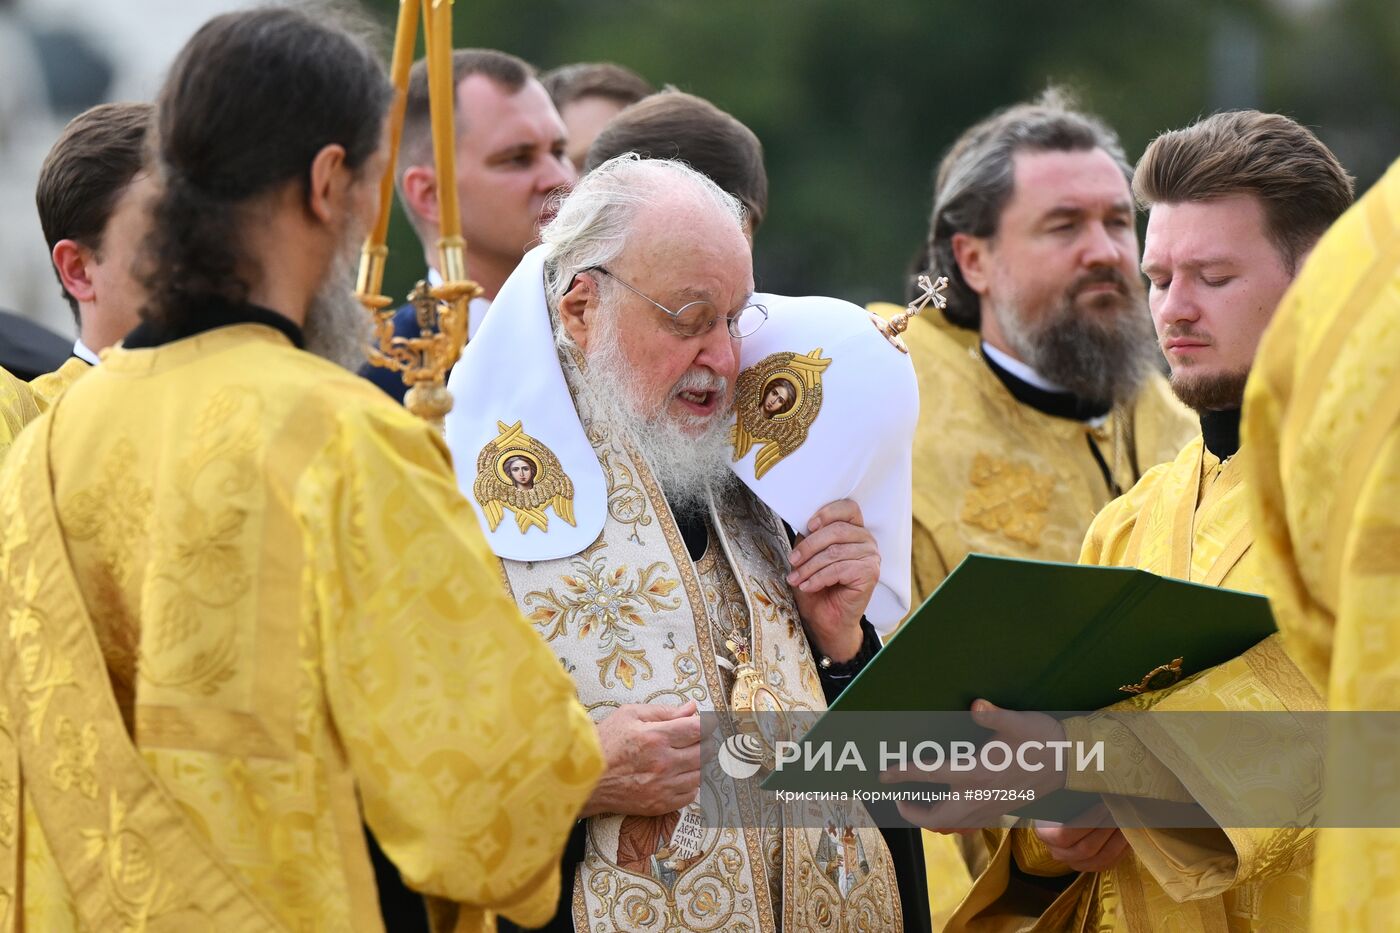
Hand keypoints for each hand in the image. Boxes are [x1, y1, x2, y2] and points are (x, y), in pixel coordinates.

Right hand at [580, 701, 702, 817]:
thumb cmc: (604, 743)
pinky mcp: (660, 804)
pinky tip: (680, 774)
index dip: (708, 724)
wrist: (584, 780)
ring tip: (689, 755)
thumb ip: (664, 711)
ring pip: (701, 774)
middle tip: (699, 738)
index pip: (698, 729)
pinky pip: (690, 794)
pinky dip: (691, 783)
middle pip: (704, 751)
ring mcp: (663, 786)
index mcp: (656, 737)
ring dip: (700, 763)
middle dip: (707, 741)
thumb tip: (691, 708)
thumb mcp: (629, 715)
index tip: (707, 723)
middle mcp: (663, 763)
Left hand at [787, 499, 878, 662]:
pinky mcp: (870, 573)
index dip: (827, 513)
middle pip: (837, 530)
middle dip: (809, 546)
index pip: (848, 507)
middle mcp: (867, 540)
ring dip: (809, 566)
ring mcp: (871, 556)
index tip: (809, 525)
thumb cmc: (817, 587)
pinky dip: (818, 578)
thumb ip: (811, 536)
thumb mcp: (809, 555)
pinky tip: (808, 586)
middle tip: (792, 561)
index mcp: (854, 530)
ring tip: (795, 579)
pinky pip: (839, 569)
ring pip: (834, 552)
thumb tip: (804, 521)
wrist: (825, 619)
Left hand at [882, 700, 1067, 831]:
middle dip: (913, 811)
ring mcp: (990, 808)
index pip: (931, 774)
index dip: (904, 774)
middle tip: (899, 799)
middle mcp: (980, 796)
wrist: (1072, 763)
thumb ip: (993, 716)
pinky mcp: (1000, 811)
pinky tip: (949, 806)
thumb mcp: (1017, 722)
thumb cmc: (1042, 739)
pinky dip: (952, 821)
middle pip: (936, 816)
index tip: (885, 775)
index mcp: (977, 772)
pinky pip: (968, 825)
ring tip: (919, 804)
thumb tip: (975, 705)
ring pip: (952, 825)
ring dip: (931, 819)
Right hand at [1034, 805, 1129, 871]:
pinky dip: (1123, 847)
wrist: (1068, 816)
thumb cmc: (1066, 802)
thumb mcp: (1065, 798)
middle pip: (1086, 848)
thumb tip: (1097, 792)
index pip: (1064, 835)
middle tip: (1119, 810)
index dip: (1086, 822)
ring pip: (1102, 857)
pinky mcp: (1094, 866)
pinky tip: (1129, 831)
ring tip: (1126, 819)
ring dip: (1118, 838)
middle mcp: (1059, 853)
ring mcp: (1077, 863)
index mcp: (1046, 835)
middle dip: (1106, 828)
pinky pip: (1112, 861)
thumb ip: (1077, 797)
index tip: (1102, 805)